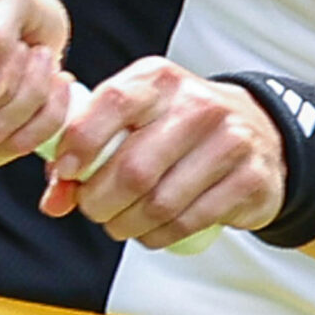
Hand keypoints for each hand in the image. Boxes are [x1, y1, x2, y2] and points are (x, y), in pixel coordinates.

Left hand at [39, 59, 286, 248]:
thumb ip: (87, 151)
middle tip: (93, 210)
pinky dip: (158, 235)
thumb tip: (54, 199)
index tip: (65, 173)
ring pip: (159, 202)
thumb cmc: (179, 128)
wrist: (260, 133)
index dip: (81, 142)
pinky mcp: (249, 178)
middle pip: (133, 168)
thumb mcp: (134, 121)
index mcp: (160, 79)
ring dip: (127, 225)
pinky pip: (188, 221)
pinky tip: (151, 230)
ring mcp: (230, 140)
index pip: (113, 103)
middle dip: (99, 201)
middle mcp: (197, 104)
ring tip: (120, 223)